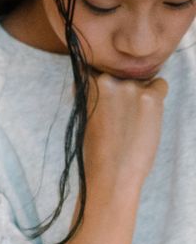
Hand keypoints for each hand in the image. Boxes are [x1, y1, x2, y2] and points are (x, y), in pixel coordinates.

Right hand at [83, 71, 168, 196]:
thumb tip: (98, 81)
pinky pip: (160, 84)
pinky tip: (148, 114)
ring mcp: (130, 87)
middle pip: (121, 75)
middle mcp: (107, 80)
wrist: (112, 172)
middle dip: (122, 90)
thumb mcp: (84, 116)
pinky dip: (157, 95)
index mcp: (87, 85)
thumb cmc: (96, 150)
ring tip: (133, 120)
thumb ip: (91, 95)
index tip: (105, 96)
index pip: (96, 71)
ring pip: (141, 80)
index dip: (102, 83)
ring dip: (139, 95)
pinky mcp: (151, 97)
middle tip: (120, 114)